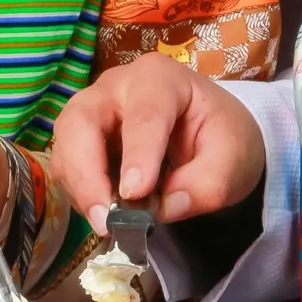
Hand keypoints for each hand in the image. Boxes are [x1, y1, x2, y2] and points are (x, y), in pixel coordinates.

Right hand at [50, 52, 264, 229]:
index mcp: (160, 79)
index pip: (144, 115)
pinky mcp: (84, 138)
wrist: (214, 136)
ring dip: (80, 187)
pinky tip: (108, 211)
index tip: (135, 194)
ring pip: (65, 144)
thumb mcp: (235, 158)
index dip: (137, 155)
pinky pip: (68, 165)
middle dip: (86, 172)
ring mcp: (95, 110)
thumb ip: (209, 184)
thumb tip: (168, 207)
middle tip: (104, 218)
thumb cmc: (223, 136)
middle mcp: (118, 86)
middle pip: (81, 120)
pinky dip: (81, 193)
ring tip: (108, 222)